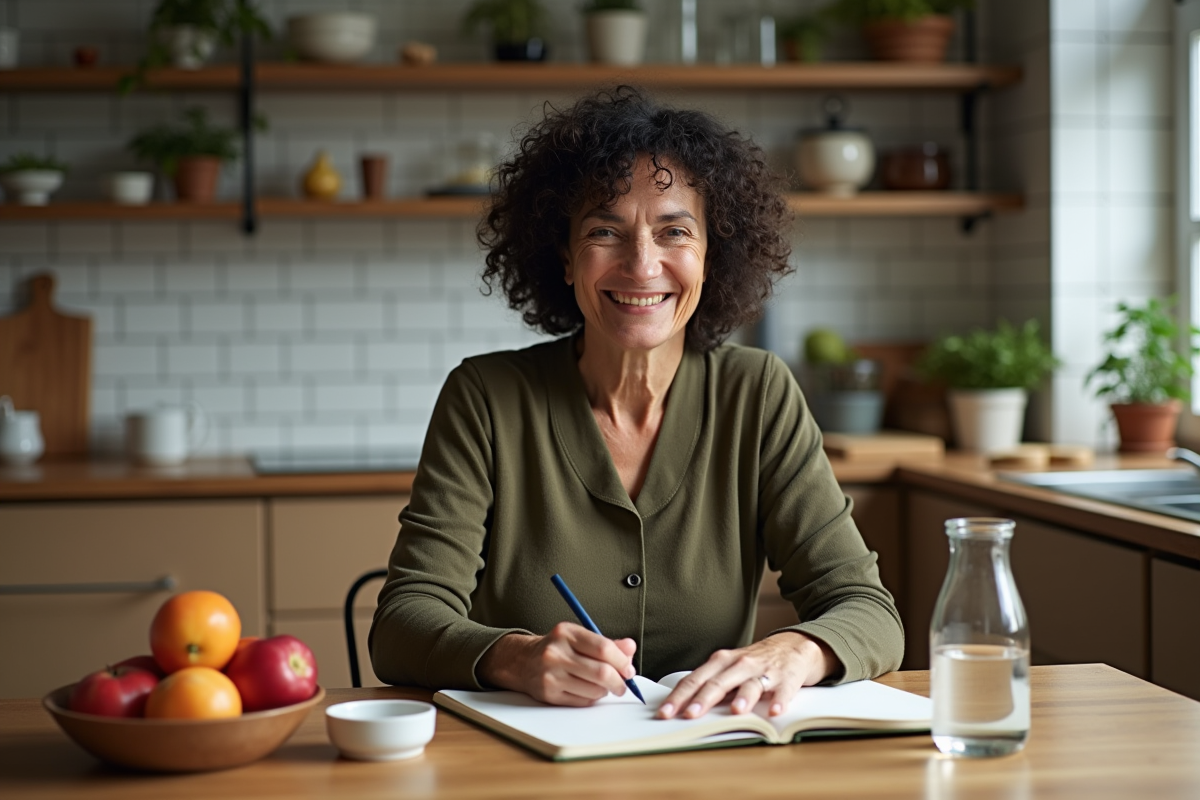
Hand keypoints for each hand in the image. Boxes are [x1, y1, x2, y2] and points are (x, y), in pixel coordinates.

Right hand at [477, 623, 637, 706]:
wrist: (522, 661)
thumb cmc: (557, 648)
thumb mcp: (579, 637)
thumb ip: (607, 643)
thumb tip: (630, 647)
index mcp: (566, 633)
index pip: (603, 648)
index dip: (622, 661)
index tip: (629, 669)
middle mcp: (556, 653)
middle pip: (601, 672)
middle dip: (619, 681)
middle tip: (623, 684)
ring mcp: (550, 675)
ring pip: (594, 690)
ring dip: (605, 691)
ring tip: (602, 686)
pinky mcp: (548, 694)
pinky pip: (582, 702)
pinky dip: (592, 699)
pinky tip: (587, 691)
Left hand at [656, 632, 838, 719]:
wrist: (794, 645)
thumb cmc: (755, 661)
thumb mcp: (729, 667)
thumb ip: (710, 683)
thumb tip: (681, 706)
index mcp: (721, 662)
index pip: (695, 680)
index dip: (678, 696)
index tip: (664, 713)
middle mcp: (740, 664)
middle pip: (718, 682)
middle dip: (702, 699)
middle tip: (689, 715)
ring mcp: (764, 670)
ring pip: (751, 684)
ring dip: (743, 697)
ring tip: (736, 712)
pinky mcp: (788, 678)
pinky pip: (783, 690)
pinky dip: (780, 701)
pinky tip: (775, 711)